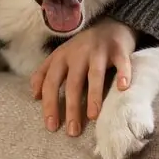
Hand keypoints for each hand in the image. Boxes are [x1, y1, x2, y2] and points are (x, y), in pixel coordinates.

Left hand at [31, 19, 135, 135]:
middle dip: (72, 108)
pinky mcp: (119, 50)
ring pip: (95, 75)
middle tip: (73, 131)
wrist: (110, 27)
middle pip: (72, 83)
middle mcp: (78, 53)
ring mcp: (99, 51)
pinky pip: (122, 62)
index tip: (51, 126)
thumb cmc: (82, 49)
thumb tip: (34, 96)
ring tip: (93, 115)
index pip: (51, 82)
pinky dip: (123, 74)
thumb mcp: (60, 57)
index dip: (50, 104)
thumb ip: (45, 74)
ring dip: (93, 95)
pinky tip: (123, 88)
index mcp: (61, 57)